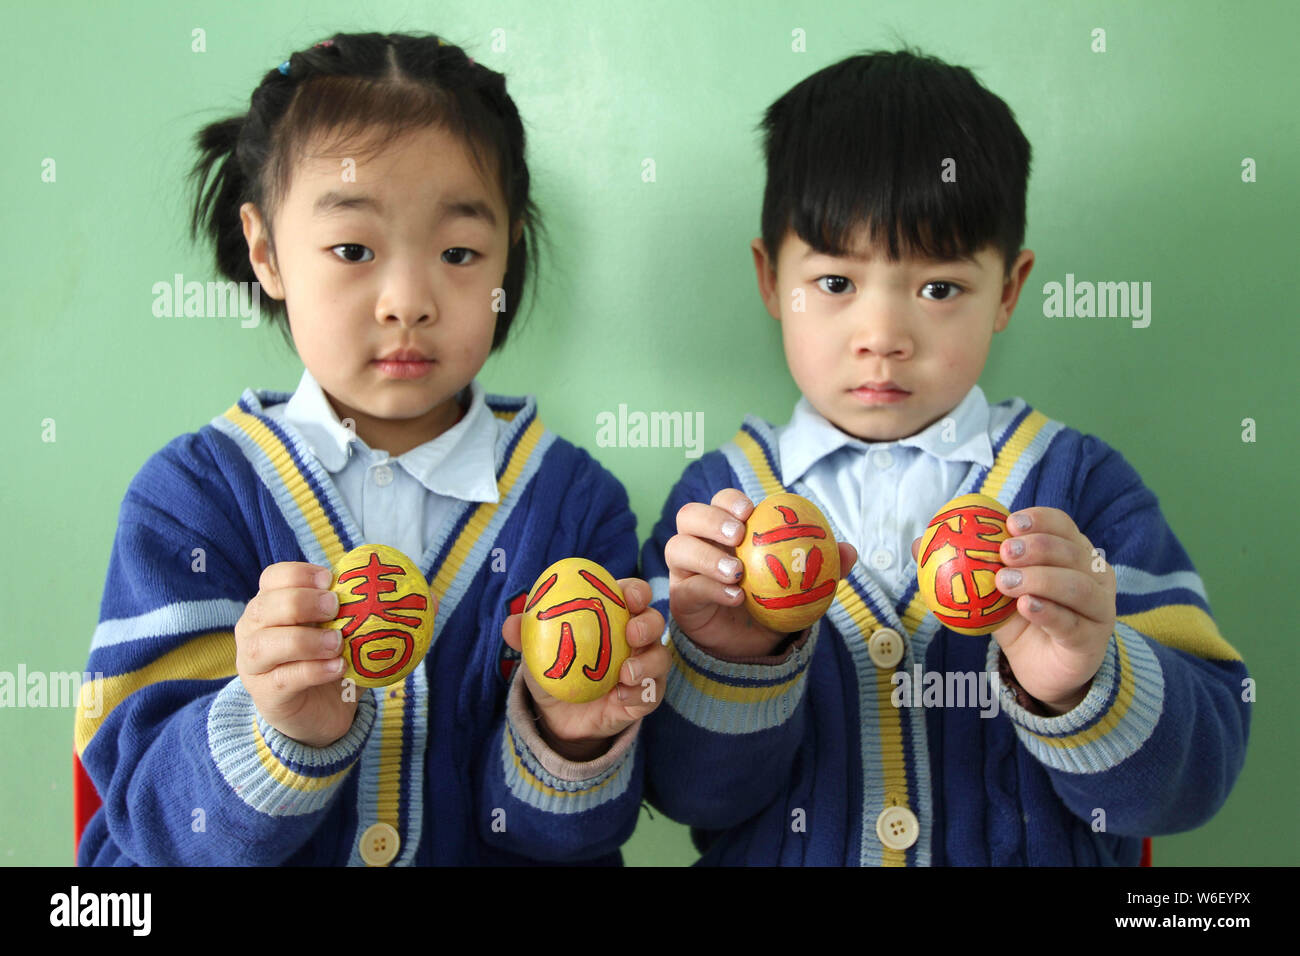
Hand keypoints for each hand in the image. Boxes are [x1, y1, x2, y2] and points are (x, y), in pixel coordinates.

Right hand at [235, 562, 436, 747]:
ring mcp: (253, 665)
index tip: (331, 581)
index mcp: (273, 606)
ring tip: (338, 644)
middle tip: (336, 607)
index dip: (299, 574)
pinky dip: (312, 671)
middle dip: (301, 602)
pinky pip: (284, 678)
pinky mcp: (265, 695)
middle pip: (266, 606)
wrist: (321, 715)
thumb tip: (432, 597)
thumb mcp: (356, 633)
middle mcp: (255, 631)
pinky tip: (338, 669)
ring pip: (267, 644)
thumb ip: (384, 612)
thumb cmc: (334, 662)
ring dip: (305, 640)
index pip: (274, 577)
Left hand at [501, 578, 668, 761]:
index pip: (633, 594)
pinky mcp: (644, 697)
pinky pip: (653, 693)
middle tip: (631, 633)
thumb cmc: (554, 669)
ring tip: (625, 674)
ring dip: (648, 662)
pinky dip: (640, 693)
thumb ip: (526, 635)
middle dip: (649, 623)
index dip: (636, 591)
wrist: (558, 716)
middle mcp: (635, 638)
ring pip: (660, 658)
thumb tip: (510, 624)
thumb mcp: (537, 652)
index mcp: (614, 615)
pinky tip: (620, 696)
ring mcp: (643, 668)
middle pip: (656, 621)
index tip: (628, 597)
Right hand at [667, 489, 856, 657]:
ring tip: (737, 571)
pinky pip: (687, 588)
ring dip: (706, 555)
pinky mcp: (681, 600)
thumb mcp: (800, 583)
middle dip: (710, 519)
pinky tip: (736, 597)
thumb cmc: (771, 602)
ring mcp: (684, 571)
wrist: (751, 644)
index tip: (750, 510)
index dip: (729, 500)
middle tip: (738, 534)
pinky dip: (711, 588)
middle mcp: (699, 544)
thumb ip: (822, 566)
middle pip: (688, 516)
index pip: (719, 503)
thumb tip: (849, 550)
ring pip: (676, 548)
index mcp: (724, 530)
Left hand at [912, 507, 1113, 713]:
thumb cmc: (1021, 620)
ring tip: (1005, 583)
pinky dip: (1049, 611)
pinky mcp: (1092, 641)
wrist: (1042, 670)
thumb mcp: (991, 591)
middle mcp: (1093, 576)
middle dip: (1036, 547)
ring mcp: (1099, 609)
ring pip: (1077, 586)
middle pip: (1071, 551)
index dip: (1039, 520)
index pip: (1062, 525)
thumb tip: (919, 543)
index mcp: (1072, 553)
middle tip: (1003, 554)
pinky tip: (1026, 606)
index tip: (1008, 523)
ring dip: (1040, 578)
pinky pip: (1073, 623)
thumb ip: (964, 566)